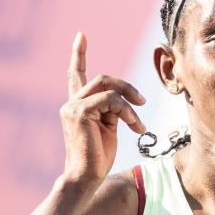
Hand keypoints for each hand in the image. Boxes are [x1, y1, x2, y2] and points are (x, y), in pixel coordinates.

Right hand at [59, 32, 146, 187]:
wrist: (85, 178)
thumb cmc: (98, 157)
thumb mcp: (109, 128)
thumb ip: (112, 110)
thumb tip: (127, 100)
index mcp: (77, 105)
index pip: (76, 74)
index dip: (79, 54)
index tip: (81, 35)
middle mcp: (71, 103)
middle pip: (103, 79)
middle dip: (126, 87)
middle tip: (142, 102)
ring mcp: (72, 107)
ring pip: (108, 88)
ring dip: (129, 101)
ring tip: (137, 122)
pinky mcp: (78, 113)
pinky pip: (110, 100)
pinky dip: (126, 111)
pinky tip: (133, 126)